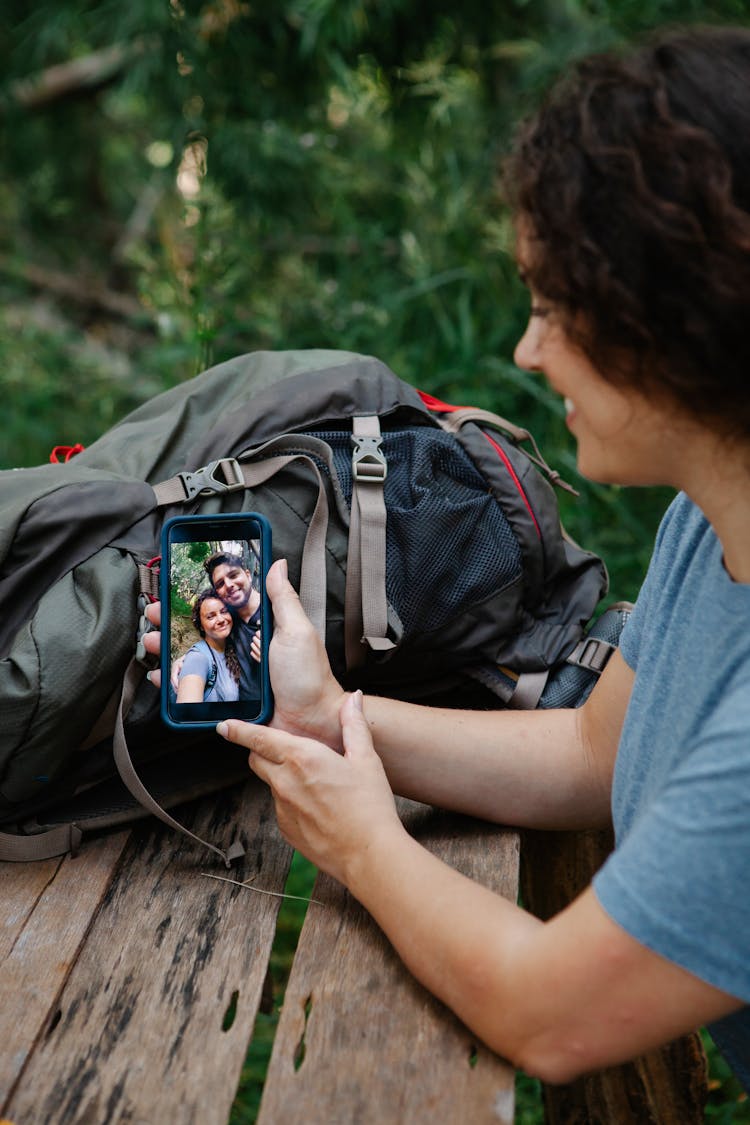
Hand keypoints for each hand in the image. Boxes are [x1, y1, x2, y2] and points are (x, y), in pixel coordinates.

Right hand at [144, 560, 345, 746]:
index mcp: (260, 630)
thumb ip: (283, 599)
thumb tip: (277, 564)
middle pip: (202, 631)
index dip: (199, 599)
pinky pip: (197, 688)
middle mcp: (244, 649)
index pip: (223, 608)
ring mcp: (234, 674)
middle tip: (154, 613)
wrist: (311, 725)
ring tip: (151, 641)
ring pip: (194, 657)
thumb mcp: (297, 631)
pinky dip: (176, 682)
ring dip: (168, 649)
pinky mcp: (227, 699)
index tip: (175, 589)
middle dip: (174, 621)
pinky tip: (161, 676)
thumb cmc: (309, 677)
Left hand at [217, 692, 403, 884]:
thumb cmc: (370, 806)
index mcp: (303, 758)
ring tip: (317, 786)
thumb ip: (354, 725)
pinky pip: (281, 808)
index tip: (224, 726)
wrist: (368, 855)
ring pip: (271, 784)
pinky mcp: (285, 829)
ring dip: (283, 778)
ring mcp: (282, 808)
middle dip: (263, 751)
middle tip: (287, 752)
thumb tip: (354, 699)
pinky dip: (292, 802)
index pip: (259, 738)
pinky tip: (318, 808)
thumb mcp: (366, 759)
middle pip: (257, 759)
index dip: (239, 730)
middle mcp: (285, 782)